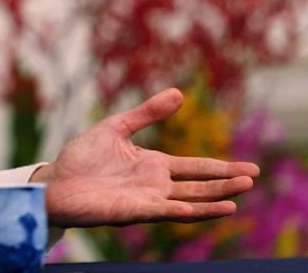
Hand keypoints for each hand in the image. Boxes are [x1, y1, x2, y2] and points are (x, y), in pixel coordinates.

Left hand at [31, 88, 259, 227]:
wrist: (54, 181)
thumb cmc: (82, 158)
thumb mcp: (117, 127)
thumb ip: (147, 113)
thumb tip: (179, 93)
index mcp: (154, 165)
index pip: (196, 167)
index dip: (222, 168)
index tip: (250, 169)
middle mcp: (155, 186)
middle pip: (199, 186)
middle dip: (225, 183)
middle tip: (253, 179)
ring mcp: (144, 200)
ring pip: (186, 202)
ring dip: (211, 202)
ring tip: (237, 201)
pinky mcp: (129, 212)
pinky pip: (158, 212)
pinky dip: (178, 211)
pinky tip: (194, 208)